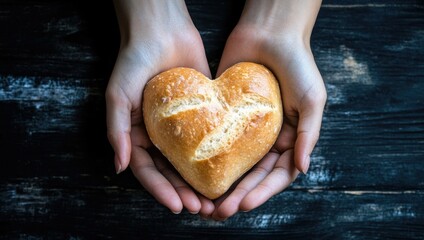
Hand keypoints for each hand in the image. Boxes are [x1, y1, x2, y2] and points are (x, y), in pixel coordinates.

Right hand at [106, 0, 213, 215]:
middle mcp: (158, 134)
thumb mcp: (117, 95)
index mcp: (137, 134)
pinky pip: (209, 140)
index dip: (162, 191)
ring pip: (191, 161)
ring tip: (215, 199)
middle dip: (184, 192)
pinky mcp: (201, 115)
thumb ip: (117, 130)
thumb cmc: (134, 60)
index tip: (178, 206)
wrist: (162, 31)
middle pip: (171, 171)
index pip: (148, 170)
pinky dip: (215, 157)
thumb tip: (119, 167)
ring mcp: (180, 126)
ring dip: (201, 182)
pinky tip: (227, 170)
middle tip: (201, 208)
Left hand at [211, 0, 325, 219]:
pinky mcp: (226, 117)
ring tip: (209, 203)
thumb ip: (308, 135)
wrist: (269, 33)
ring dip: (224, 185)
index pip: (277, 174)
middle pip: (254, 175)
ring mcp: (246, 130)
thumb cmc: (297, 64)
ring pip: (235, 165)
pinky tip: (197, 174)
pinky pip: (217, 141)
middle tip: (221, 211)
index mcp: (291, 138)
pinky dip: (209, 159)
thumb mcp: (312, 99)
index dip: (262, 192)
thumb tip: (303, 169)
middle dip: (239, 195)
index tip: (244, 204)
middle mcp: (268, 138)